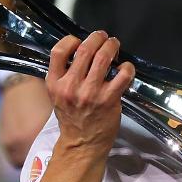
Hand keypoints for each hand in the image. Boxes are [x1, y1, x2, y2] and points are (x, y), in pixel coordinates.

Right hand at [46, 31, 134, 156]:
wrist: (82, 143)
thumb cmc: (72, 117)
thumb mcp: (57, 94)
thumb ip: (64, 74)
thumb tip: (80, 50)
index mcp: (55, 83)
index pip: (58, 51)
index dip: (71, 40)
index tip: (80, 41)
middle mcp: (71, 86)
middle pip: (85, 50)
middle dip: (97, 38)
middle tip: (103, 37)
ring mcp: (90, 92)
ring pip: (104, 57)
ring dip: (112, 46)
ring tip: (114, 45)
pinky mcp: (109, 99)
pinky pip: (122, 74)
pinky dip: (127, 67)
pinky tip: (125, 68)